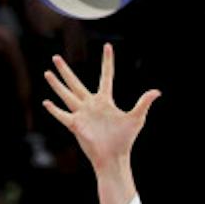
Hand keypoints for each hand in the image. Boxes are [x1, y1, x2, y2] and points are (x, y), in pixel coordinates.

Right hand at [43, 44, 160, 170]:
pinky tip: (47, 102)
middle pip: (75, 83)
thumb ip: (144, 103)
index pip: (106, 76)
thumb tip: (157, 92)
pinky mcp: (75, 125)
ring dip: (56, 85)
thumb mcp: (136, 119)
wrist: (114, 157)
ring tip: (47, 72)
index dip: (107, 62)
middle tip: (56, 58)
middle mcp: (91, 105)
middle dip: (65, 71)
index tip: (108, 47)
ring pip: (66, 95)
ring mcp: (82, 114)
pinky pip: (62, 115)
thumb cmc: (125, 140)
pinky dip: (54, 110)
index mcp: (105, 101)